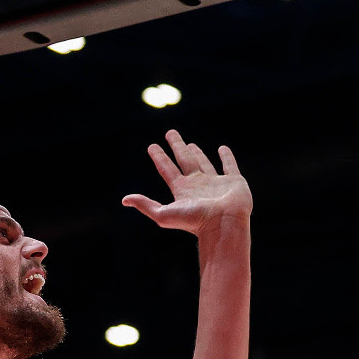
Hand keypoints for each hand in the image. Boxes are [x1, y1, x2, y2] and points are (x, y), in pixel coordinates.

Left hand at [122, 130, 251, 235]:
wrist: (223, 225)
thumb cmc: (195, 221)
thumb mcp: (164, 214)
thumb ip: (146, 205)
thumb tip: (125, 200)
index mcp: (182, 190)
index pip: (166, 169)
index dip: (159, 157)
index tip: (151, 146)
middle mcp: (197, 185)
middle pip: (184, 161)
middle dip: (177, 147)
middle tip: (170, 133)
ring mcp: (215, 183)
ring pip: (204, 163)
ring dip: (198, 153)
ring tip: (191, 144)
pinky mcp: (234, 182)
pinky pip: (229, 166)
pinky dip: (227, 157)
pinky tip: (223, 149)